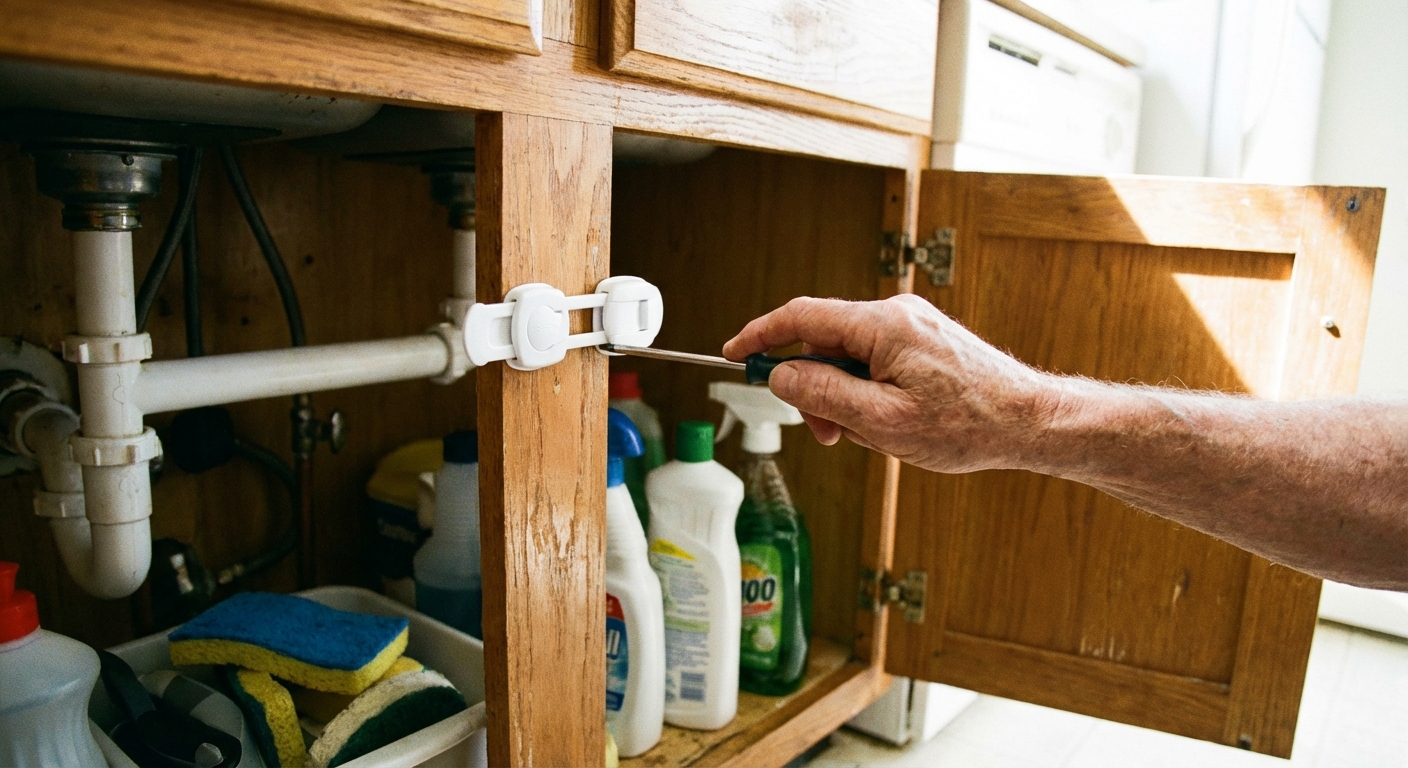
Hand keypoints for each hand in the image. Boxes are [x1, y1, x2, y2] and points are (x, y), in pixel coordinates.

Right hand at [722, 295, 1059, 472]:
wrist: (1029, 423)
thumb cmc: (967, 425)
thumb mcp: (882, 422)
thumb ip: (824, 395)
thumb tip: (781, 377)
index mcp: (882, 325)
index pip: (801, 317)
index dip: (760, 335)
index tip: (734, 354)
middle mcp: (896, 314)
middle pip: (824, 340)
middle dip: (814, 388)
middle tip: (827, 433)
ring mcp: (912, 326)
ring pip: (849, 356)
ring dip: (845, 397)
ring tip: (873, 435)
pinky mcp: (924, 342)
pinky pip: (875, 361)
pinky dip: (868, 392)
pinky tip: (892, 423)